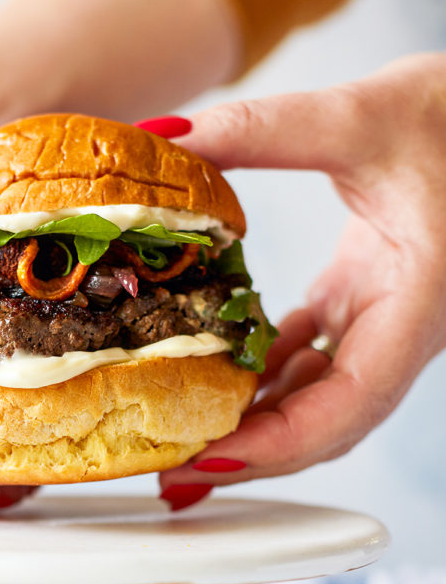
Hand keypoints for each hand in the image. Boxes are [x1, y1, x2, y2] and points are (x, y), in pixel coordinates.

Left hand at [160, 54, 445, 504]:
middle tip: (170, 469)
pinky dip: (263, 372)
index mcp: (419, 305)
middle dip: (251, 452)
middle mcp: (402, 327)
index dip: (281, 443)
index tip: (208, 460)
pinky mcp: (361, 298)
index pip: (352, 403)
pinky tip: (215, 372)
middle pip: (327, 421)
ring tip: (181, 436)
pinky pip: (310, 356)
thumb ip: (263, 129)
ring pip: (317, 397)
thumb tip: (164, 137)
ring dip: (253, 421)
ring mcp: (382, 318)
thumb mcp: (360, 114)